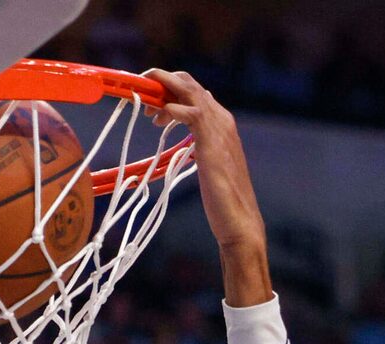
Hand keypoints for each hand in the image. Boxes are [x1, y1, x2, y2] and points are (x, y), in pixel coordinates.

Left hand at [143, 69, 268, 301]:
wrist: (239, 220)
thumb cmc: (223, 199)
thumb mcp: (210, 165)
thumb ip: (202, 147)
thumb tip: (192, 141)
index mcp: (222, 123)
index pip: (194, 91)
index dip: (170, 92)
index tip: (153, 108)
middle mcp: (222, 119)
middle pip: (189, 83)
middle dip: (163, 84)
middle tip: (144, 102)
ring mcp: (219, 128)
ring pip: (188, 90)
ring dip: (163, 91)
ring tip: (148, 110)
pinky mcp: (211, 142)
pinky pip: (191, 112)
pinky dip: (172, 108)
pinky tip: (160, 118)